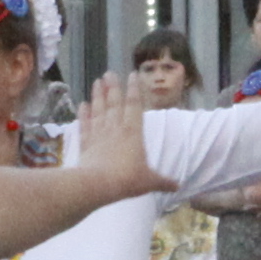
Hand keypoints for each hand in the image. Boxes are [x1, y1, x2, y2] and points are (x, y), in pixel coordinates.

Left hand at [63, 72, 158, 194]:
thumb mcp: (150, 181)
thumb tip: (178, 187)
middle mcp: (115, 128)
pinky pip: (84, 125)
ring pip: (98, 110)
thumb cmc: (128, 179)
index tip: (131, 74)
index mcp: (133, 131)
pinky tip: (82, 104)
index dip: (133, 89)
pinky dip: (83, 114)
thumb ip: (163, 181)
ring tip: (97, 80)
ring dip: (97, 95)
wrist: (99, 184)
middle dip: (113, 87)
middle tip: (109, 72)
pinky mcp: (85, 143)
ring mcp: (98, 134)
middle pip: (114, 102)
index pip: (134, 105)